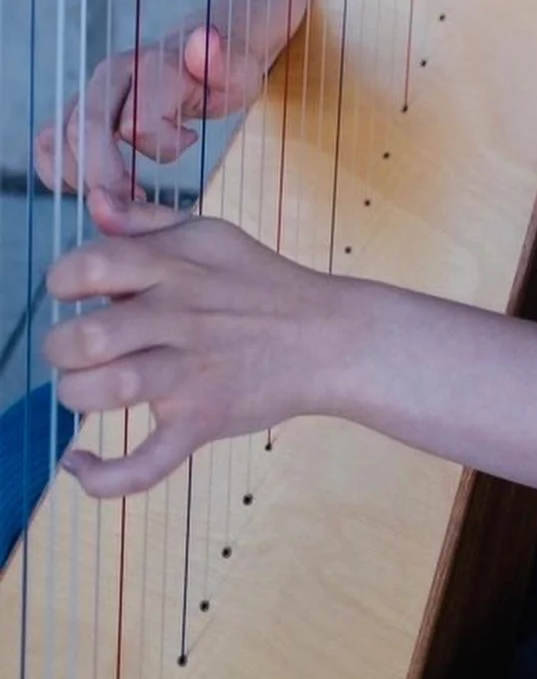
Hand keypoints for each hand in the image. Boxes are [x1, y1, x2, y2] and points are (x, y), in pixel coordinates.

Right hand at [34, 26, 264, 200]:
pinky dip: (61, 172)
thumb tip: (206, 37)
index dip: (159, 151)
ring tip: (122, 192)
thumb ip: (222, 60)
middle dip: (104, 177)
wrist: (208, 52)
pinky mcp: (79, 108)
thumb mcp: (239, 70)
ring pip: (55, 137)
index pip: (136, 123)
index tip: (187, 147)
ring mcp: (91, 90)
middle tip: (138, 199)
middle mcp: (112, 73)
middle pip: (83, 131)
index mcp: (152, 65)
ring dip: (79, 177)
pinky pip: (48, 143)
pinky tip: (97, 186)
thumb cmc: (227, 70)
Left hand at [44, 190, 340, 497]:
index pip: (92, 265)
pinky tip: (80, 464)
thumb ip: (146, 221)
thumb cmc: (263, 284)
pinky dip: (103, 476)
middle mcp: (181, 317)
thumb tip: (94, 203)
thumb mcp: (210, 236)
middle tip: (78, 350)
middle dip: (63, 348)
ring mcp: (193, 373)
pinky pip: (145, 464)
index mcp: (176, 268)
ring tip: (86, 389)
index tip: (74, 293)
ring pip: (110, 390)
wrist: (331, 337)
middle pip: (89, 336)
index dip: (64, 280)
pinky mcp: (204, 421)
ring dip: (78, 394)